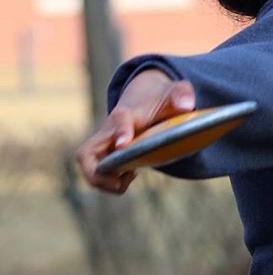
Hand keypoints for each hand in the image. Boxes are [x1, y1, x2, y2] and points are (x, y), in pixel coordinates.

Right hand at [74, 69, 195, 194]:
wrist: (146, 97)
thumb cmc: (162, 98)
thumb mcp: (176, 92)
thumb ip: (182, 94)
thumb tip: (186, 106)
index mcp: (126, 114)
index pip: (119, 120)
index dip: (121, 132)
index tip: (124, 145)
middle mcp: (108, 131)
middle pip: (85, 155)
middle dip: (100, 175)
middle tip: (129, 176)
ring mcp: (103, 145)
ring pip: (89, 169)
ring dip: (107, 182)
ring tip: (132, 174)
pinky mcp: (105, 155)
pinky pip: (98, 174)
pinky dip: (112, 182)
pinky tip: (131, 173)